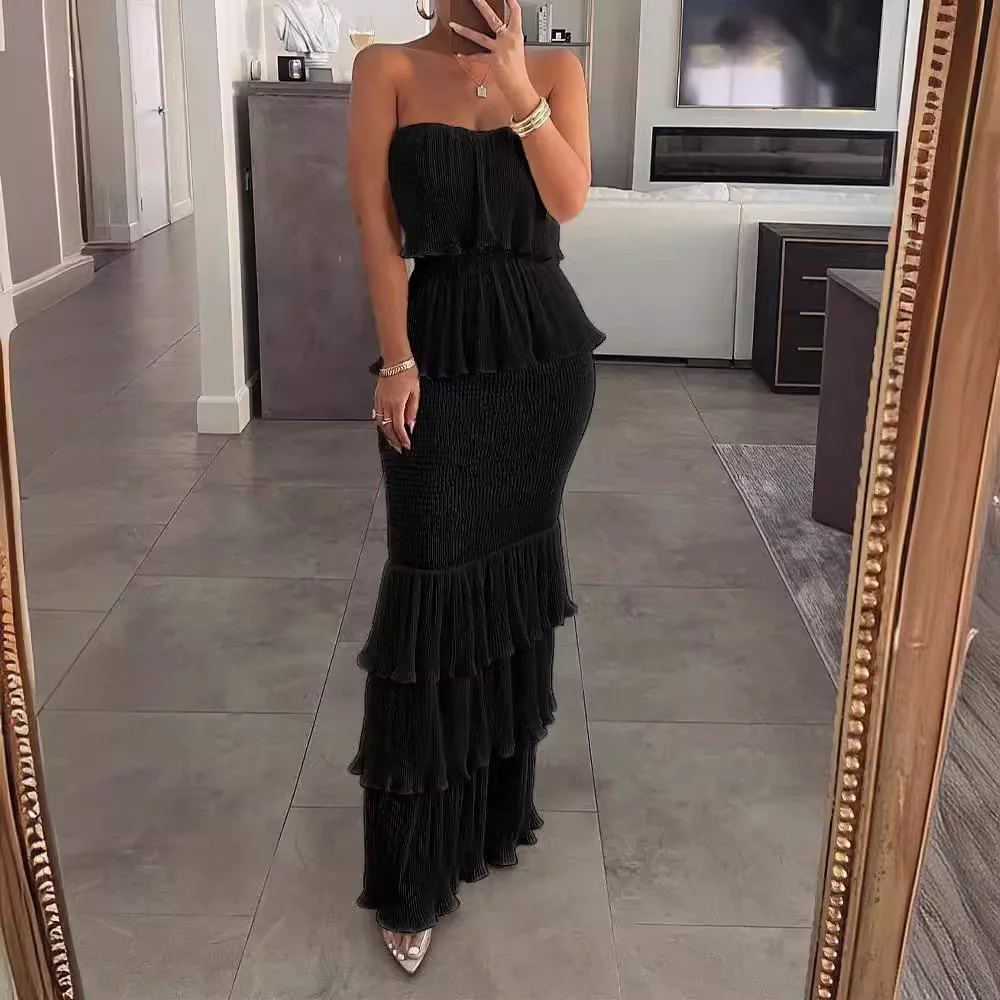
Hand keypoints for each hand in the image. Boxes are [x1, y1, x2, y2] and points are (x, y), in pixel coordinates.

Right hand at [373, 366, 419, 451]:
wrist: (395, 361)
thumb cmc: (407, 373)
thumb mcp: (415, 392)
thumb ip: (412, 410)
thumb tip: (411, 425)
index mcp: (397, 404)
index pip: (399, 427)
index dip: (403, 438)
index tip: (407, 445)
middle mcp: (386, 404)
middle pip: (388, 428)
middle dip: (394, 440)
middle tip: (399, 448)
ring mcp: (380, 401)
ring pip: (381, 423)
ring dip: (387, 434)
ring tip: (392, 442)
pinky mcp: (377, 397)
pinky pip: (377, 415)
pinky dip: (381, 425)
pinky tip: (385, 428)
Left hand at [449, 0, 538, 117]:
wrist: (520, 86)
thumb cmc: (518, 69)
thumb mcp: (517, 48)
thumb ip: (508, 38)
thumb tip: (498, 31)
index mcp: (516, 34)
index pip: (515, 12)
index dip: (510, 2)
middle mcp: (508, 39)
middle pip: (493, 19)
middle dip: (482, 6)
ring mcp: (500, 50)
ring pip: (479, 37)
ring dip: (465, 31)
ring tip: (454, 25)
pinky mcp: (494, 61)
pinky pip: (477, 57)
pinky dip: (468, 56)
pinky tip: (460, 54)